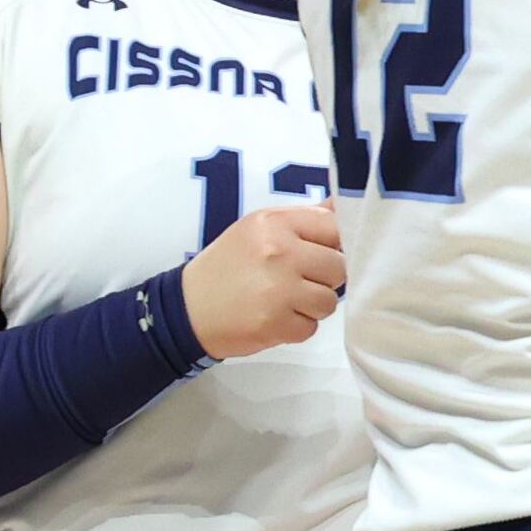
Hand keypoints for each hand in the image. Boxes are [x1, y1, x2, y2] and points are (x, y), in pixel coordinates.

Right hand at [182, 202, 343, 356]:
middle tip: (293, 281)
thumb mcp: (258, 229)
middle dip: (323, 278)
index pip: (335, 226)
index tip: (320, 253)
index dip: (335, 244)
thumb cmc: (228, 267)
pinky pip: (312, 327)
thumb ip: (304, 219)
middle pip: (339, 267)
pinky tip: (272, 317)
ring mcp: (278, 289)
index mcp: (274, 223)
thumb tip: (344, 204)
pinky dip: (296, 327)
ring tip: (282, 300)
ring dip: (311, 306)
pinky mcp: (275, 323)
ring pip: (329, 300)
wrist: (186, 308)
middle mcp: (278, 251)